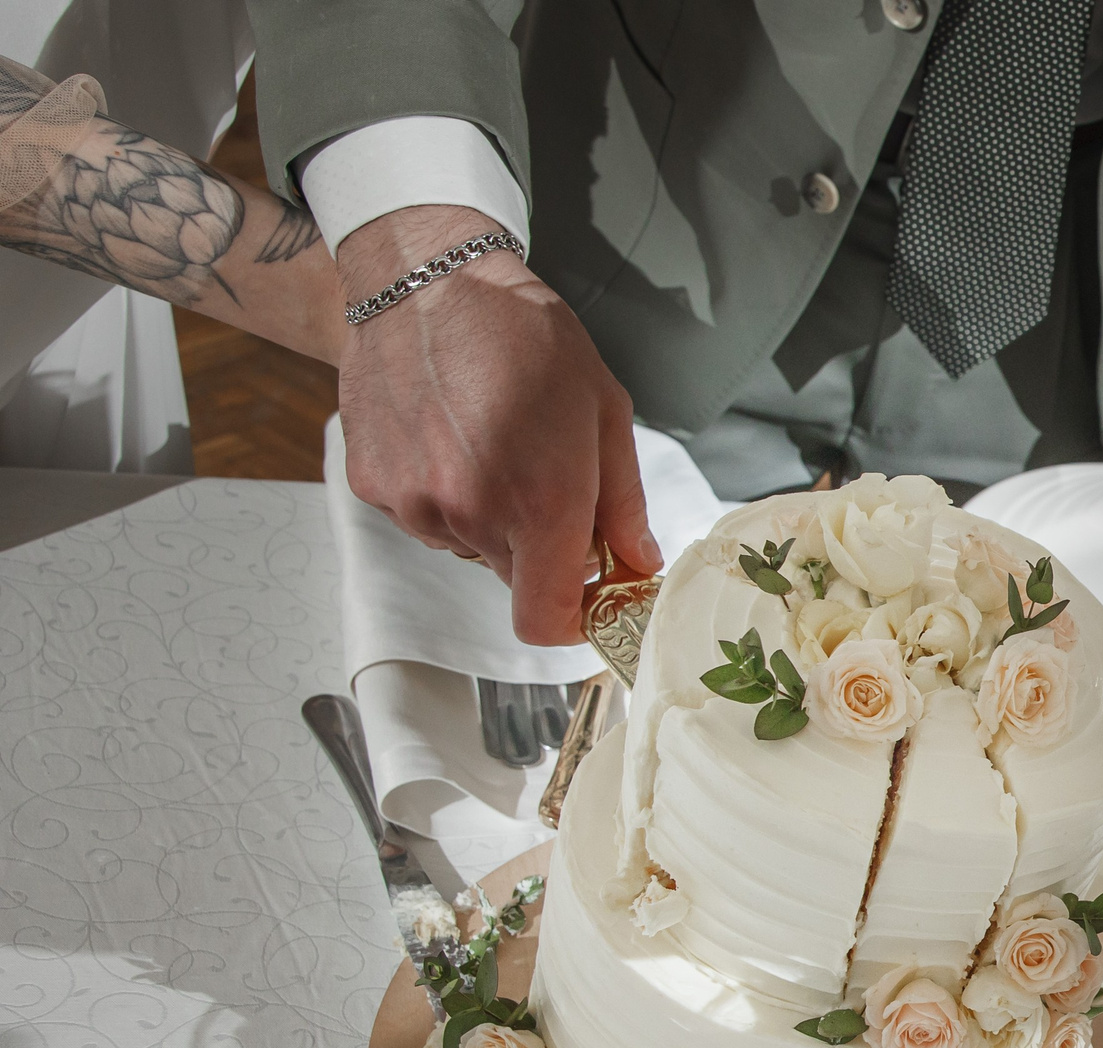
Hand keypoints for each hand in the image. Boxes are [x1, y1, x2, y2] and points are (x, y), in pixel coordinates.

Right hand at [336, 205, 660, 643]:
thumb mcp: (605, 415)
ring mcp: (412, 501)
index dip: (571, 619)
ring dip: (486, 513)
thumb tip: (639, 565)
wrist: (429, 279)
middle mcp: (469, 514)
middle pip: (513, 578)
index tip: (587, 595)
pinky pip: (421, 512)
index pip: (545, 621)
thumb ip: (623, 506)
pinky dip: (440, 489)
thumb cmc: (526, 338)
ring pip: (466, 544)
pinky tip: (446, 432)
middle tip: (542, 477)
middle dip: (536, 546)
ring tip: (490, 440)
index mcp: (538, 505)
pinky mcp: (371, 483)